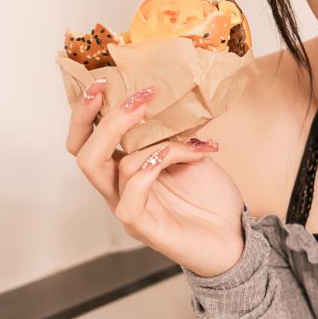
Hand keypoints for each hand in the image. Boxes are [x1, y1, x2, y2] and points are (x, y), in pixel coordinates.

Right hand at [66, 80, 247, 277]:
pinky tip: (170, 159)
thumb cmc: (210, 197)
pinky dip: (146, 170)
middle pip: (83, 153)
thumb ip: (169, 131)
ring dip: (143, 142)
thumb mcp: (190, 152)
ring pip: (101, 169)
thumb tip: (164, 98)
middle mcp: (118, 189)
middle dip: (103, 120)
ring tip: (180, 139)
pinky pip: (128, 198)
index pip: (85, 140)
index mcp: (124, 169)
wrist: (235, 237)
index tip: (102, 81)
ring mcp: (127, 209)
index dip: (84, 112)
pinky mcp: (143, 229)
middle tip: (137, 98)